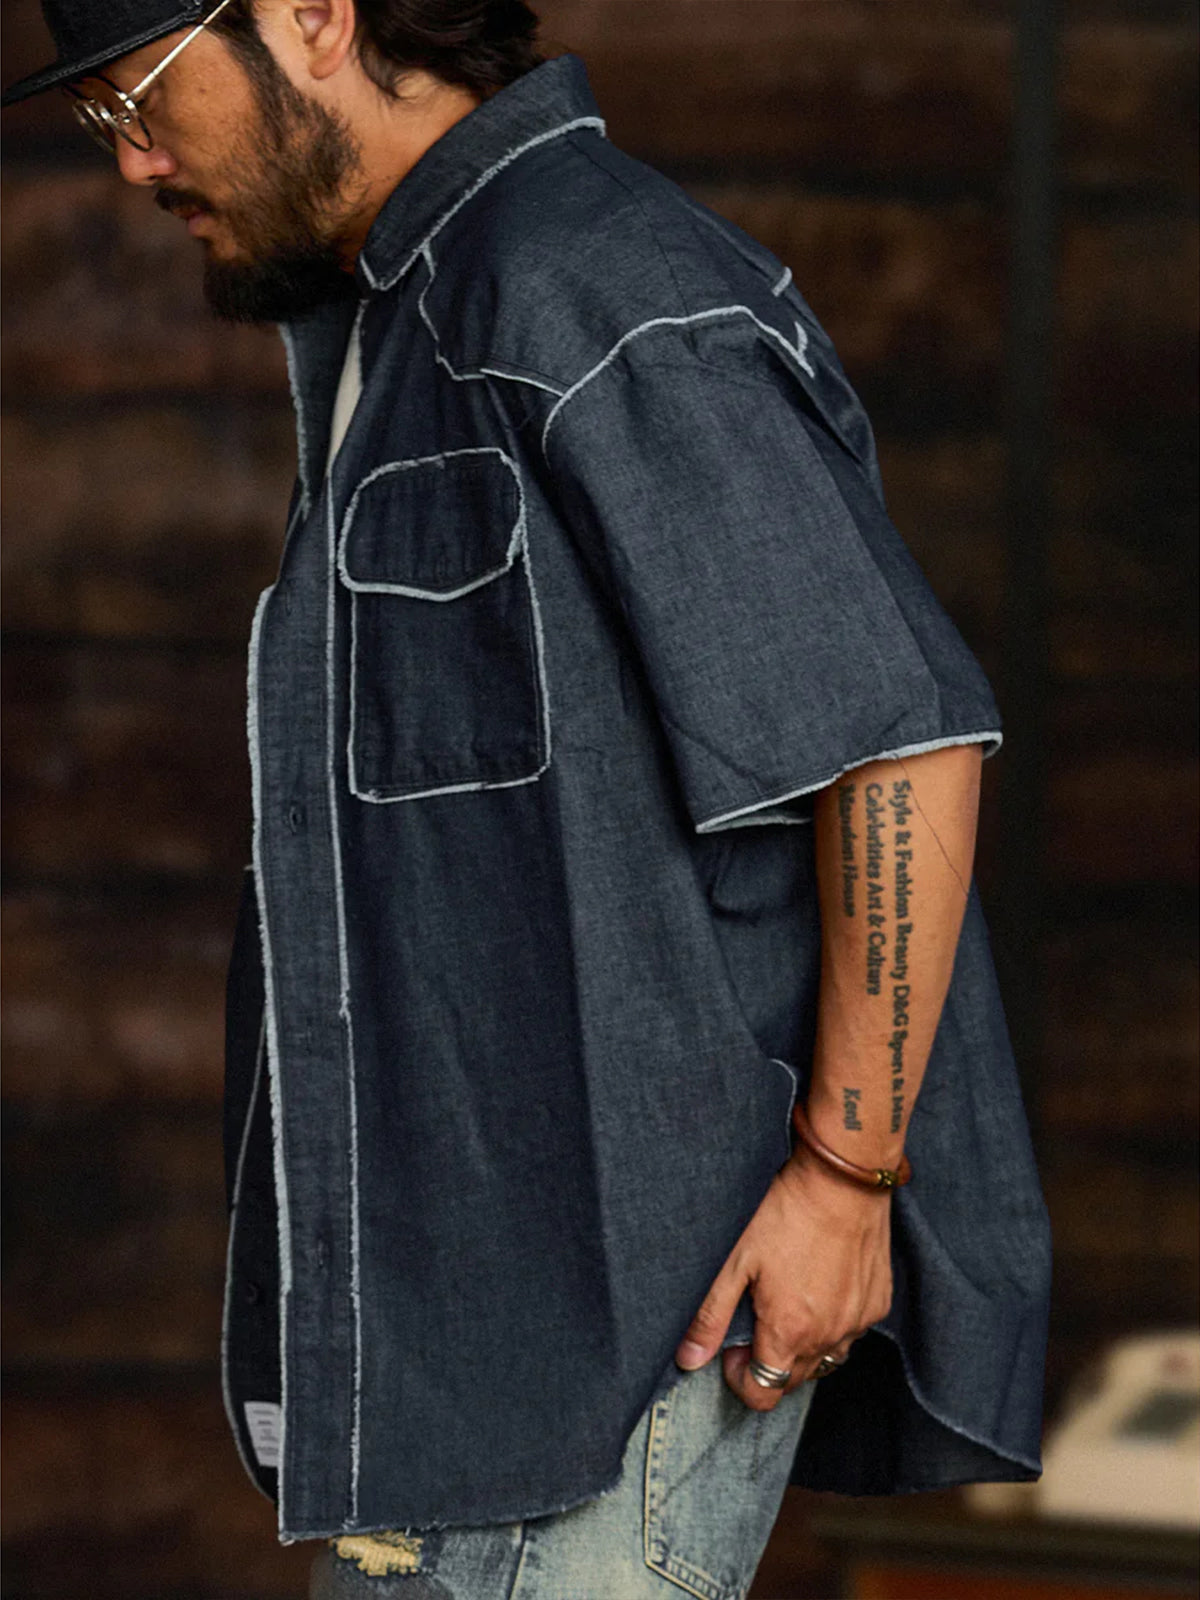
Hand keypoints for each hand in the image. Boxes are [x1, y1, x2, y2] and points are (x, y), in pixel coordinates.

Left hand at [674, 1150, 893, 1410]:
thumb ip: (711, 1316)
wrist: (842, 1178)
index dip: (741, 1379)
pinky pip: (852, 1331)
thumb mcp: (736, 1260)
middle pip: (795, 1380)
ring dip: (803, 1345)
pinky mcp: (879, 1303)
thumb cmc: (785, 1213)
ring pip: (826, 1358)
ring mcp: (858, 1322)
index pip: (764, 1393)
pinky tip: (819, 1286)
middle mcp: (829, 1337)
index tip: (733, 1348)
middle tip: (757, 1317)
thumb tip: (688, 1360)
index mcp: (790, 1333)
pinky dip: (833, 1322)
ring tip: (788, 1301)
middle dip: (770, 1361)